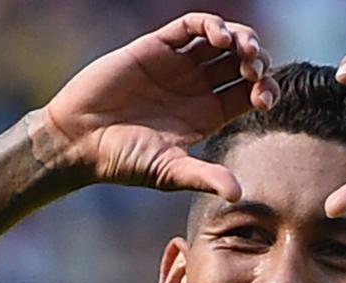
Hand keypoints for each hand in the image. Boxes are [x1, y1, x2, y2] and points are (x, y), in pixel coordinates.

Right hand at [41, 13, 278, 200]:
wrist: (79, 140)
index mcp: (208, 114)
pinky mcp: (157, 46)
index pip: (250, 93)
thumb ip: (205, 177)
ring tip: (243, 50)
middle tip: (255, 70)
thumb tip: (239, 195)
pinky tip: (218, 37)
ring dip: (241, 37)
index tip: (263, 99)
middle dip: (258, 61)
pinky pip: (191, 26)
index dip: (265, 90)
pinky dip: (210, 24)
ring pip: (222, 39)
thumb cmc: (123, 161)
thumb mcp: (170, 171)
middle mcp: (197, 87)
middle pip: (242, 62)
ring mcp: (178, 65)